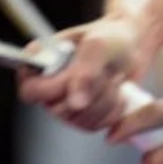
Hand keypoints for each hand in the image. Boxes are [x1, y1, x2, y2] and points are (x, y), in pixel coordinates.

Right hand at [16, 15, 149, 131]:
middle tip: (104, 71)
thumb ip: (85, 71)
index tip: (75, 76)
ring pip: (79, 120)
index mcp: (39, 63)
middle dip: (90, 91)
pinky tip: (117, 91)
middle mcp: (47, 87)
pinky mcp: (83, 117)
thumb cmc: (110, 38)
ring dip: (104, 99)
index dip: (52, 90)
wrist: (132, 45)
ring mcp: (64, 105)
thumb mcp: (98, 46)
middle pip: (57, 110)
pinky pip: (94, 125)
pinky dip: (112, 109)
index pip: (30, 91)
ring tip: (111, 77)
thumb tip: (76, 104)